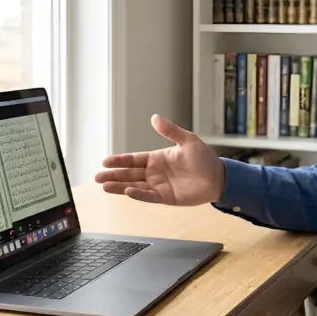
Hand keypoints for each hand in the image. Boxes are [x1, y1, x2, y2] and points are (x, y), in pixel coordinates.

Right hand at [93, 114, 224, 205]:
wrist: (219, 177)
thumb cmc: (204, 158)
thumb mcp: (187, 140)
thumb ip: (170, 131)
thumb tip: (154, 117)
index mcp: (158, 158)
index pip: (134, 159)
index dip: (119, 160)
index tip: (105, 161)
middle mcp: (155, 173)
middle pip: (130, 174)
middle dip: (113, 175)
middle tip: (97, 176)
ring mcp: (160, 186)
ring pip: (135, 186)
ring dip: (120, 186)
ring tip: (104, 186)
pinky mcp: (167, 198)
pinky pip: (149, 196)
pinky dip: (138, 194)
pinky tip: (127, 192)